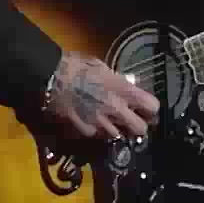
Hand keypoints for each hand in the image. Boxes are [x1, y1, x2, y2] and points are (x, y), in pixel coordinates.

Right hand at [43, 52, 160, 140]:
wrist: (51, 77)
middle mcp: (116, 109)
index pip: (152, 106)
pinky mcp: (85, 131)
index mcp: (123, 90)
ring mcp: (100, 123)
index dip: (151, 108)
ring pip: (119, 135)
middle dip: (139, 125)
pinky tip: (91, 122)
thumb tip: (128, 84)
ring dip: (117, 130)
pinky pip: (97, 136)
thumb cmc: (76, 66)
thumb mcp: (102, 67)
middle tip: (132, 120)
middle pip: (140, 129)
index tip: (147, 108)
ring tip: (110, 121)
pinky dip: (96, 131)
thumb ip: (118, 80)